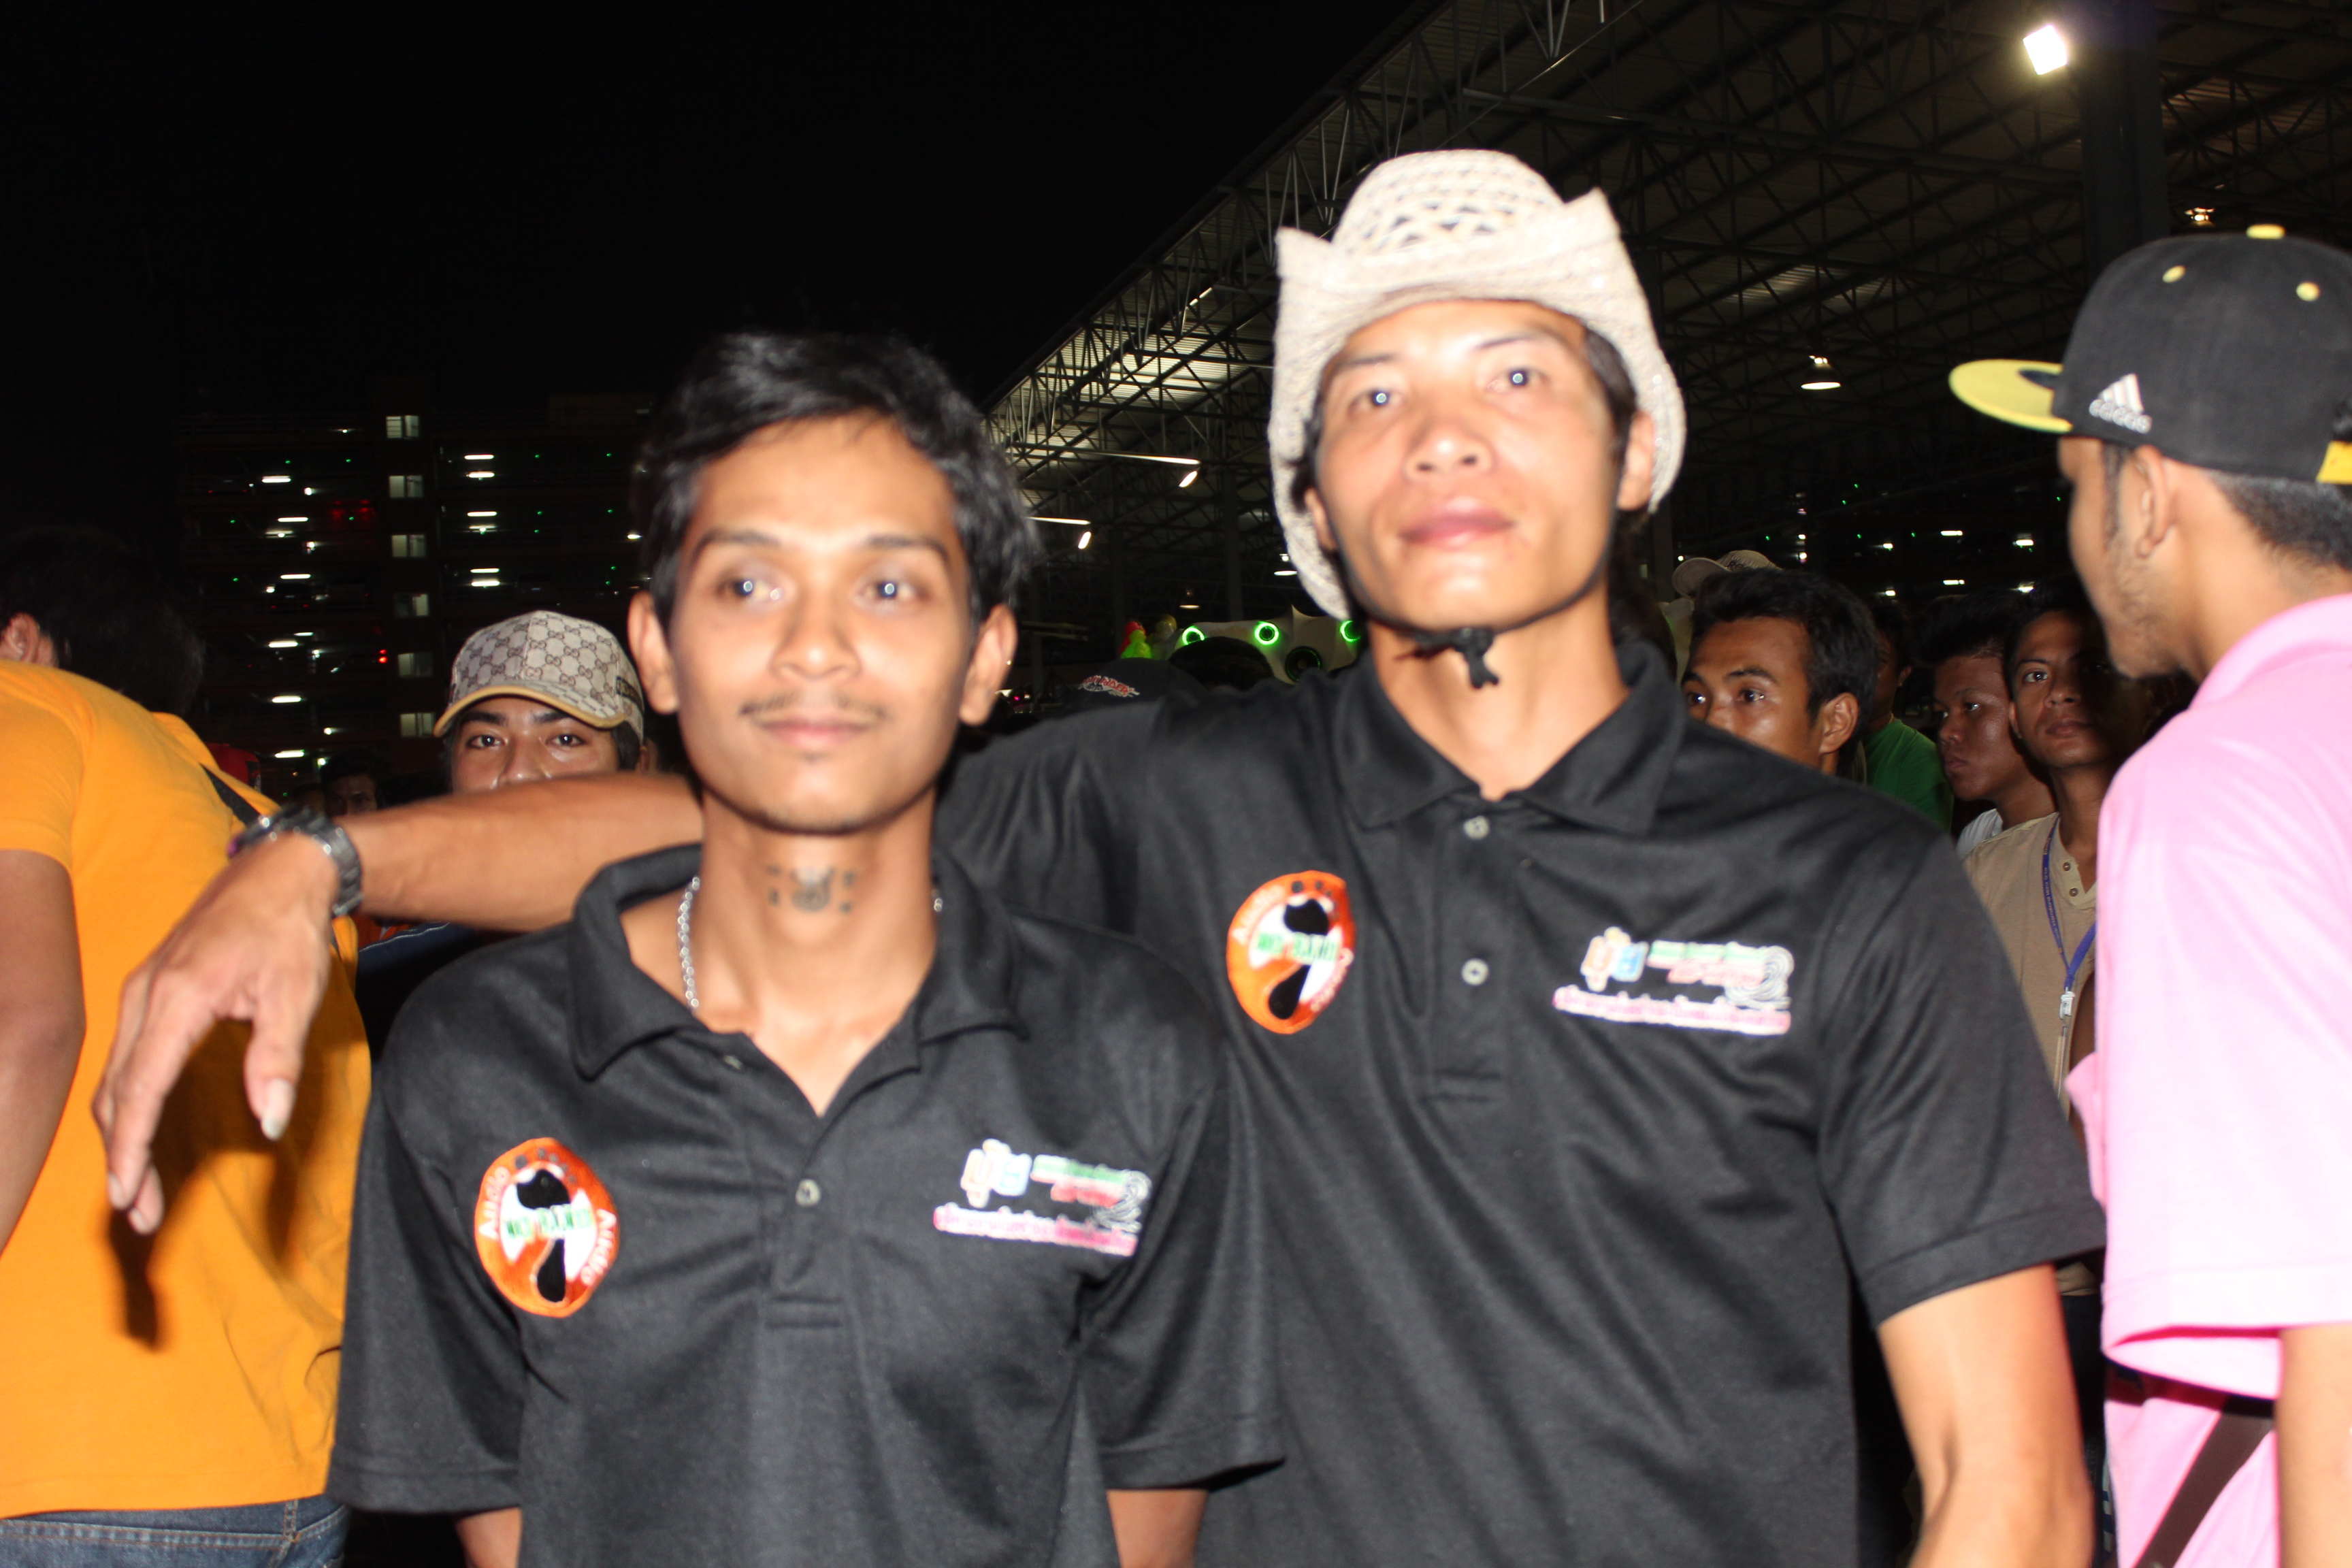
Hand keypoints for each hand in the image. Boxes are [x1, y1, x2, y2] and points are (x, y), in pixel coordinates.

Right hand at [94, 834, 339, 1232]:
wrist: (278, 871)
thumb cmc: (288, 930)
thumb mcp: (296, 994)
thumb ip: (277, 1059)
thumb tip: (268, 1121)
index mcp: (177, 999)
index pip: (142, 1088)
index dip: (132, 1147)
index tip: (126, 1194)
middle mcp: (145, 997)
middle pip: (119, 1092)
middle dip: (123, 1157)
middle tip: (139, 1213)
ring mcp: (141, 993)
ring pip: (117, 1078)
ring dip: (123, 1134)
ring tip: (138, 1188)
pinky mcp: (149, 993)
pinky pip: (126, 1058)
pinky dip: (128, 1102)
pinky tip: (140, 1132)